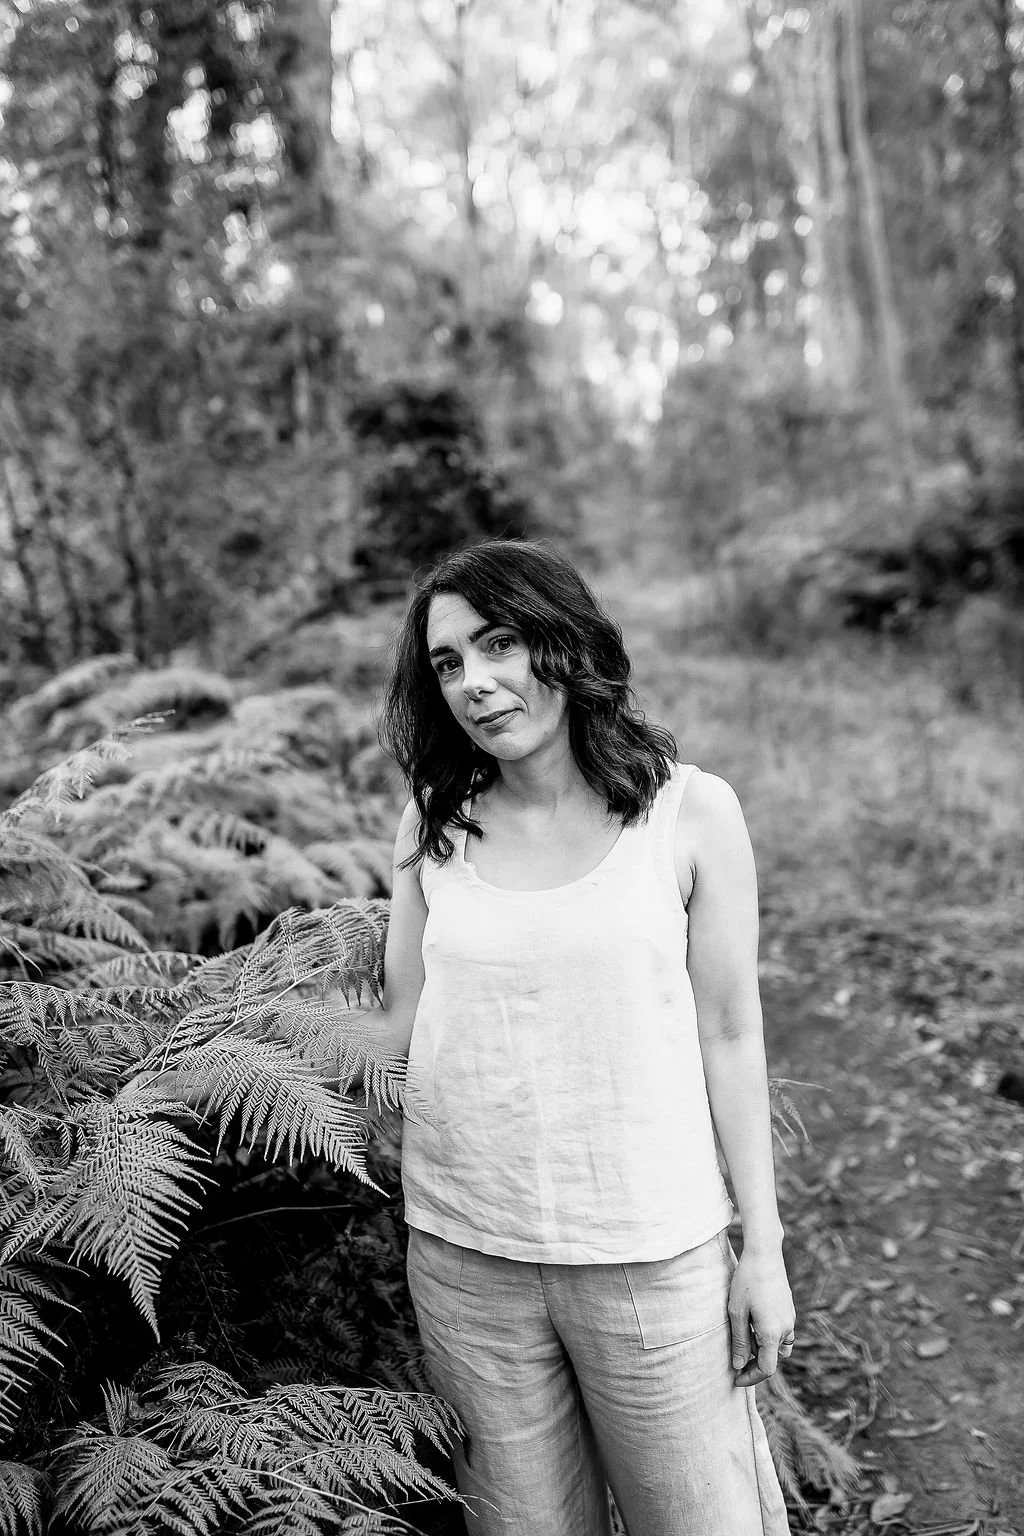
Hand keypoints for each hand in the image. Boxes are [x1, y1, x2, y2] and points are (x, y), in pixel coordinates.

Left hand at [727, 1245, 795, 1386]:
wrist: (765, 1253)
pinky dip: (770, 1338)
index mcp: (772, 1333)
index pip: (766, 1369)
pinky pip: (782, 1333)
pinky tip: (754, 1325)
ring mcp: (790, 1319)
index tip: (735, 1378)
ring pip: (780, 1347)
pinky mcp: (789, 1309)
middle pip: (773, 1359)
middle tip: (736, 1362)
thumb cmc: (746, 1281)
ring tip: (745, 1342)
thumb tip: (739, 1366)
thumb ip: (740, 1341)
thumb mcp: (737, 1312)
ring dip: (764, 1351)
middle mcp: (786, 1329)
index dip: (750, 1378)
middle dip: (756, 1365)